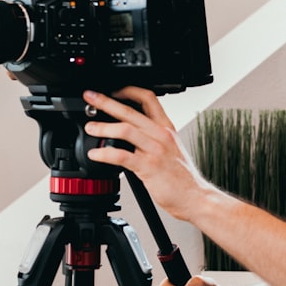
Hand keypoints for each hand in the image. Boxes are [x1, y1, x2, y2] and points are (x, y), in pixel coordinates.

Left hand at [81, 86, 212, 220]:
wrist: (195, 196)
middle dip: (106, 102)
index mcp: (166, 127)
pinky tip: (95, 154)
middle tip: (91, 97)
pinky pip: (121, 156)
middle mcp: (161, 135)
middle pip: (130, 111)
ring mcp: (155, 150)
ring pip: (124, 130)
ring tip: (90, 128)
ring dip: (103, 127)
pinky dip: (104, 154)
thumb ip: (153, 137)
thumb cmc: (182, 176)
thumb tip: (131, 130)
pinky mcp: (148, 167)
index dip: (128, 90)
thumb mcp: (172, 147)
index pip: (148, 98)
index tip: (112, 89)